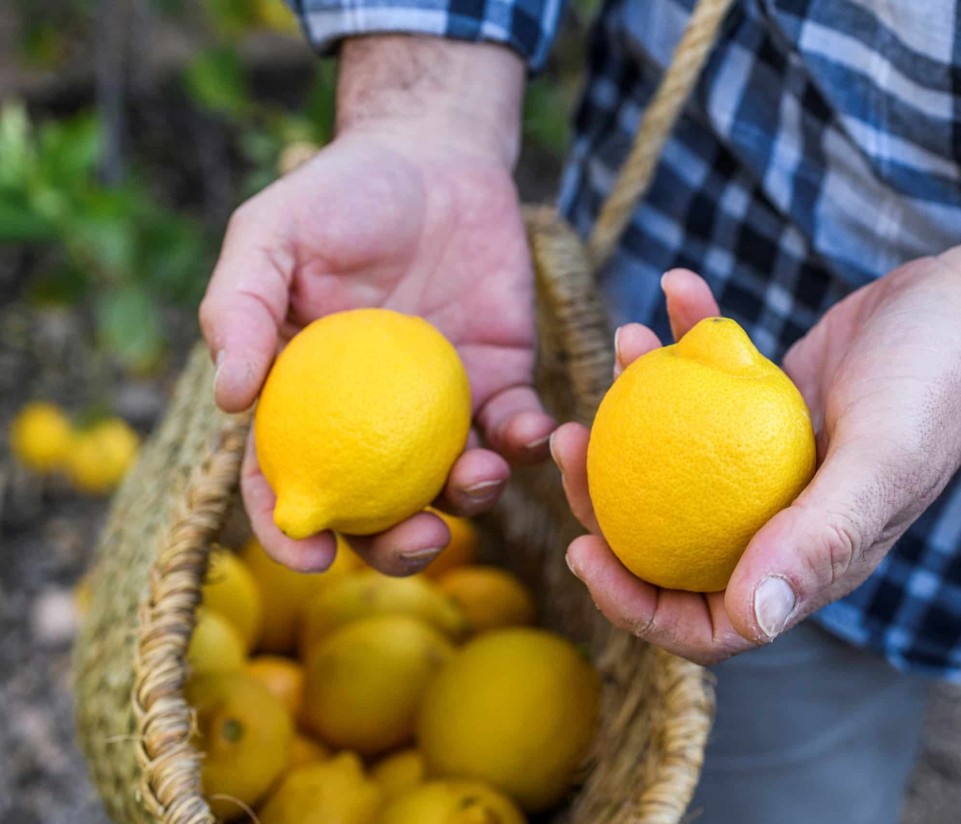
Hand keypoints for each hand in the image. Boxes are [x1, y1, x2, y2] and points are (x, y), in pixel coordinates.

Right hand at [199, 38, 552, 575]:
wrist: (436, 156)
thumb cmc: (340, 194)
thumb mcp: (272, 235)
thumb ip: (241, 307)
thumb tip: (230, 400)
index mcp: (306, 398)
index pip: (285, 481)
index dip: (290, 531)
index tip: (311, 555)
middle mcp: (372, 418)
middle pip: (379, 509)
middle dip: (399, 546)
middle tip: (422, 538)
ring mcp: (440, 407)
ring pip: (454, 484)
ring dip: (470, 498)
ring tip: (478, 475)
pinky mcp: (501, 380)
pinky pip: (514, 429)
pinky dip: (523, 441)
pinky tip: (528, 430)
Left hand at [552, 266, 960, 664]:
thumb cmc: (937, 386)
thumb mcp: (879, 465)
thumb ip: (816, 543)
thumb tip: (748, 621)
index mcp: (806, 562)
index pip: (707, 621)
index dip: (634, 603)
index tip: (580, 549)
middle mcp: (780, 520)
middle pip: (668, 534)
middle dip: (603, 497)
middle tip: (566, 440)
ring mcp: (767, 460)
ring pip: (674, 453)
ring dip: (635, 400)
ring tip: (624, 344)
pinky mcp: (767, 402)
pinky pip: (707, 380)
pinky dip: (688, 335)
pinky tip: (678, 291)